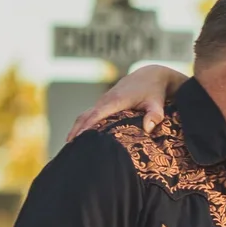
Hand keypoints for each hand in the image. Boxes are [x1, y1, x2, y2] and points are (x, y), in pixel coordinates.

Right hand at [68, 61, 185, 141]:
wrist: (150, 75)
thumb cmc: (153, 91)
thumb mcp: (157, 103)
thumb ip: (155, 115)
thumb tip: (149, 128)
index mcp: (116, 100)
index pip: (96, 115)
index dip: (86, 127)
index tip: (78, 140)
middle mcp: (105, 100)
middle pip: (85, 116)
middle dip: (76, 132)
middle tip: (69, 151)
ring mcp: (103, 101)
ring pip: (85, 116)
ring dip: (76, 130)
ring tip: (71, 149)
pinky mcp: (104, 104)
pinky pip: (89, 115)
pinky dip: (82, 126)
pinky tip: (80, 140)